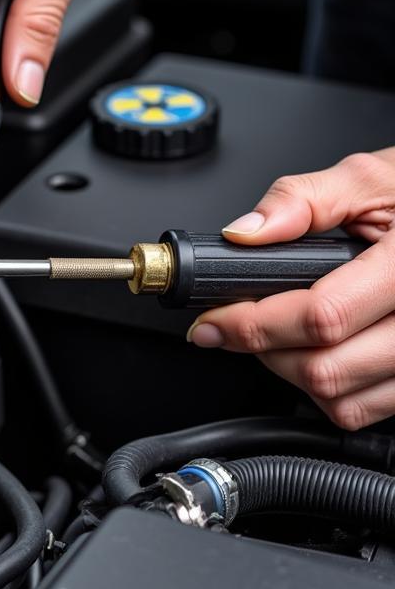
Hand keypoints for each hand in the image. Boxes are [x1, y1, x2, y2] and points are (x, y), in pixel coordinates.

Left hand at [188, 148, 394, 428]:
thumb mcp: (374, 178)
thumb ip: (305, 199)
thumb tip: (246, 231)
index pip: (322, 317)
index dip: (253, 324)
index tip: (214, 321)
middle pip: (325, 369)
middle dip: (265, 350)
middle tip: (242, 325)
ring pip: (342, 400)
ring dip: (294, 374)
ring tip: (283, 336)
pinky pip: (368, 410)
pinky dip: (330, 391)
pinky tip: (324, 353)